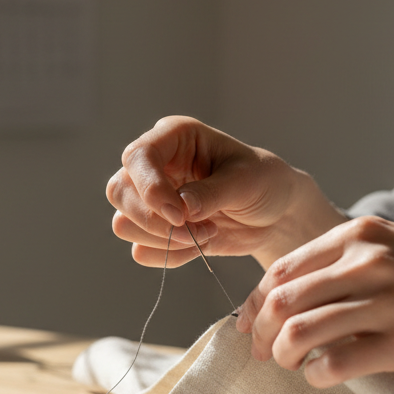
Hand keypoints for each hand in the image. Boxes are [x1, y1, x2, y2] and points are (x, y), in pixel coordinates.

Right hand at [107, 116, 345, 268]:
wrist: (275, 214)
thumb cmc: (264, 182)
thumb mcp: (247, 181)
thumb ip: (212, 193)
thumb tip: (180, 209)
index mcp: (173, 137)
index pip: (138, 156)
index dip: (150, 188)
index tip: (180, 215)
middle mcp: (154, 165)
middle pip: (119, 192)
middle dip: (153, 220)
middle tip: (194, 230)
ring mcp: (150, 199)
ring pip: (123, 223)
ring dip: (165, 240)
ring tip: (206, 234)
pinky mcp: (155, 229)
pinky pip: (141, 251)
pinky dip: (169, 255)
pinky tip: (199, 246)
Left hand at [236, 216, 393, 386]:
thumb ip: (345, 260)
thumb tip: (290, 292)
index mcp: (358, 235)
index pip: (281, 270)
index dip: (254, 302)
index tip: (247, 324)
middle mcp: (366, 263)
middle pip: (281, 302)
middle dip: (261, 332)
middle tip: (262, 352)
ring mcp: (386, 303)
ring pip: (299, 332)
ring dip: (283, 356)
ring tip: (291, 364)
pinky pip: (335, 364)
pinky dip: (316, 375)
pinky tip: (321, 376)